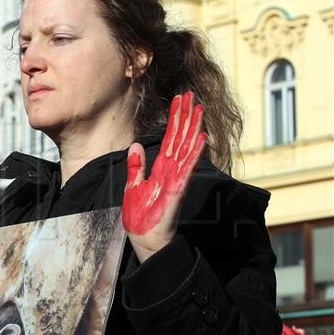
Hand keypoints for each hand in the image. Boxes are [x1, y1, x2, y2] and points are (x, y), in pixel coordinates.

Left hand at [123, 92, 205, 261]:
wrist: (144, 239)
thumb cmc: (140, 216)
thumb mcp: (133, 186)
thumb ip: (136, 166)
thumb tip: (135, 145)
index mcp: (160, 169)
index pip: (169, 139)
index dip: (174, 119)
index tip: (178, 100)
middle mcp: (171, 171)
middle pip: (180, 138)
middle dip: (185, 117)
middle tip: (190, 95)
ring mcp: (176, 179)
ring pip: (187, 149)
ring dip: (193, 129)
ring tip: (199, 109)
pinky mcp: (177, 190)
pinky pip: (187, 169)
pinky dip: (194, 154)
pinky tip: (202, 138)